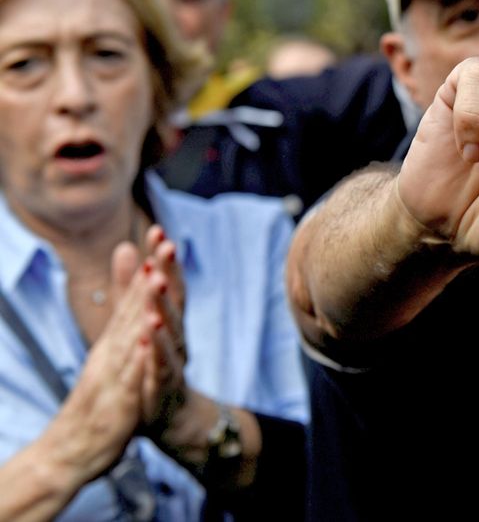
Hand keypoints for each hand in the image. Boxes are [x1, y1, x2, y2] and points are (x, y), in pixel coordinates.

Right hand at [40, 244, 157, 485]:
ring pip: (131, 334)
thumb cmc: (97, 402)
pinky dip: (139, 356)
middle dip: (149, 272)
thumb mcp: (110, 360)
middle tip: (162, 239)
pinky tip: (148, 338)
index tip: (160, 232)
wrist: (70, 450)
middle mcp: (111, 352)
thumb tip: (129, 302)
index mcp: (113, 343)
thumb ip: (119, 327)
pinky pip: (130, 377)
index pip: (133, 296)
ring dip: (144, 305)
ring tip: (157, 275)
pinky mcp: (119, 401)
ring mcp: (113, 374)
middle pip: (133, 306)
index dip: (148, 264)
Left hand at [137, 226, 190, 438]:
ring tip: (157, 286)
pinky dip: (155, 353)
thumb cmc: (159, 369)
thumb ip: (132, 289)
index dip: (164, 259)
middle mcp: (177, 338)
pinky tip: (147, 338)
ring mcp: (173, 363)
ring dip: (164, 308)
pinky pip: (161, 369)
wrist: (177, 421)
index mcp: (171, 323)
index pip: (169, 284)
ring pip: (171, 333)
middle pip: (176, 302)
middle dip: (170, 273)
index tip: (158, 230)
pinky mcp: (164, 389)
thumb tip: (128, 246)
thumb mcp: (145, 324)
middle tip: (166, 247)